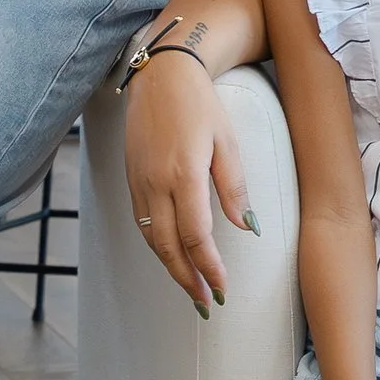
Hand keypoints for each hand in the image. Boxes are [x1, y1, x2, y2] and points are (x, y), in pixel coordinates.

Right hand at [125, 44, 253, 305]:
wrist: (159, 74)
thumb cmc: (200, 104)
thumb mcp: (226, 141)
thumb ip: (235, 187)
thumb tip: (248, 229)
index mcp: (183, 174)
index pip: (195, 235)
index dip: (208, 267)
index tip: (221, 290)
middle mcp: (155, 183)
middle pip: (167, 246)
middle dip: (187, 280)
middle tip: (206, 304)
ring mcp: (138, 182)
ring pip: (150, 239)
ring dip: (170, 268)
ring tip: (191, 289)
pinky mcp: (130, 179)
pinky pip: (141, 223)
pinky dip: (156, 246)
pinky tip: (171, 256)